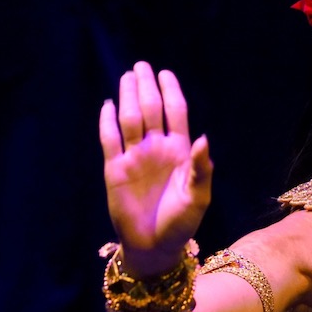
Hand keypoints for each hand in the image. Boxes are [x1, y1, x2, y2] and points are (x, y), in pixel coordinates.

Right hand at [99, 61, 211, 272]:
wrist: (155, 245)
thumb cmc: (182, 222)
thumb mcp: (199, 197)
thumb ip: (201, 168)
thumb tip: (203, 138)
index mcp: (180, 151)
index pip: (175, 113)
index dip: (171, 92)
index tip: (166, 73)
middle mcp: (156, 148)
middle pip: (151, 110)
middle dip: (147, 87)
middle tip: (141, 65)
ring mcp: (135, 157)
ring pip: (130, 120)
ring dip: (129, 98)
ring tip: (127, 77)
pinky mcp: (114, 170)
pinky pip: (109, 141)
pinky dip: (107, 122)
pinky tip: (108, 105)